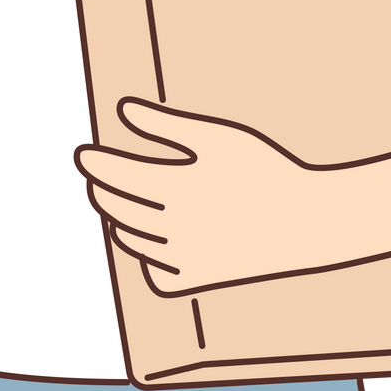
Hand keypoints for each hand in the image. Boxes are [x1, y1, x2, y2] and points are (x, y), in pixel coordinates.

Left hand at [75, 98, 329, 293]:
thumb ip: (165, 124)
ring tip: (115, 202)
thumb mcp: (217, 136)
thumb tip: (122, 109)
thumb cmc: (265, 169)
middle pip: (117, 208)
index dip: (95, 164)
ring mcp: (185, 259)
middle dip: (101, 189)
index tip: (82, 154)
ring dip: (117, 219)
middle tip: (95, 175)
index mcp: (177, 187)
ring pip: (131, 240)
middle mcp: (174, 228)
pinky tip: (147, 239)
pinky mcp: (199, 281)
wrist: (309, 222)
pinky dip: (144, 257)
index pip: (116, 177)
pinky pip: (154, 273)